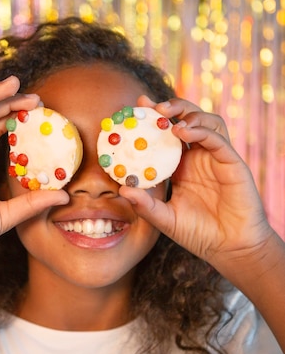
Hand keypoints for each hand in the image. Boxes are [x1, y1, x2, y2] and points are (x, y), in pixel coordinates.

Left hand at [120, 96, 272, 271]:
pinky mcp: (231, 161)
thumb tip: (122, 190)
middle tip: (150, 106)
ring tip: (168, 118)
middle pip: (186, 120)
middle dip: (170, 107)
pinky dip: (200, 130)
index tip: (135, 107)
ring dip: (187, 113)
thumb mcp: (165, 220)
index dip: (153, 119)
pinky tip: (183, 132)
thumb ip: (145, 205)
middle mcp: (198, 157)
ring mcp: (215, 157)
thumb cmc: (198, 234)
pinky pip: (217, 139)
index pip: (166, 135)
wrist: (229, 247)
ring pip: (206, 122)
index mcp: (180, 166)